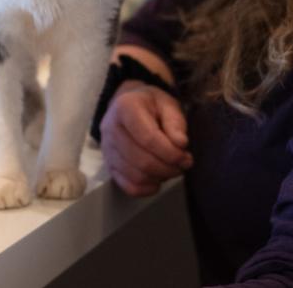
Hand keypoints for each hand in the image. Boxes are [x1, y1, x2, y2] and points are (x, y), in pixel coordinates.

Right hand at [100, 81, 192, 196]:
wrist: (128, 104)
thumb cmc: (150, 104)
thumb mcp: (167, 104)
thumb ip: (175, 122)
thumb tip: (180, 144)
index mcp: (125, 108)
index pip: (148, 138)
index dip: (170, 152)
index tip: (186, 156)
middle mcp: (111, 129)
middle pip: (142, 161)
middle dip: (168, 168)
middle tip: (183, 164)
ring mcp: (107, 149)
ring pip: (136, 176)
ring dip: (160, 177)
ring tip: (172, 168)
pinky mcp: (109, 165)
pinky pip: (128, 186)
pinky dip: (147, 188)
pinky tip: (158, 179)